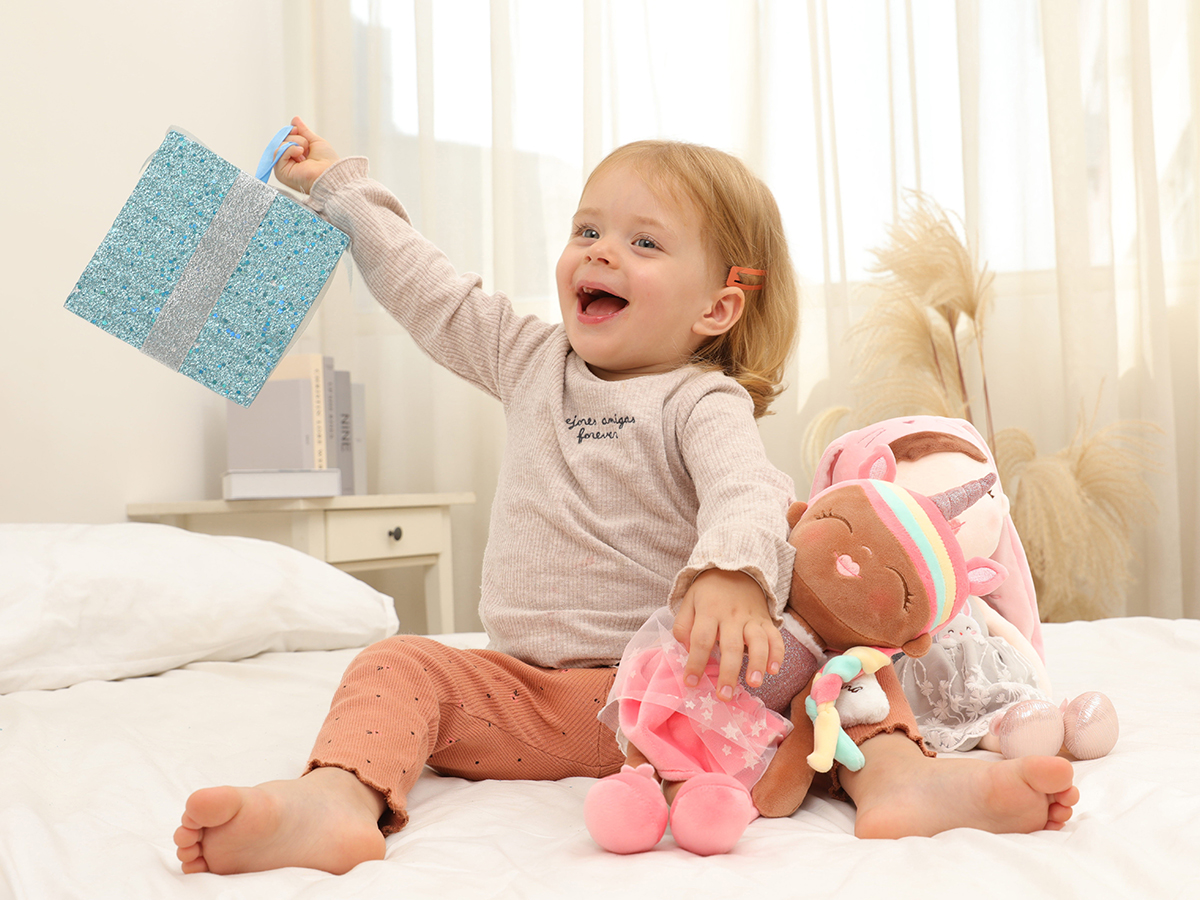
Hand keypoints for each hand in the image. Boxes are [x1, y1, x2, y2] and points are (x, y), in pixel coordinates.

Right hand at [273, 116, 339, 193]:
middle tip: (306, 147)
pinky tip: (300, 153)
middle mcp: (288, 162)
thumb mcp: (314, 141)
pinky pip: (278, 152)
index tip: (299, 130)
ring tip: (305, 152)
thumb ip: (303, 131)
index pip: (286, 138)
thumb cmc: (327, 162)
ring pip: (280, 145)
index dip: (291, 132)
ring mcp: (283, 168)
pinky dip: (290, 149)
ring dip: (295, 143)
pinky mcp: (280, 172)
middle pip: (282, 140)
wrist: (330, 173)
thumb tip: (295, 119)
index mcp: (296, 157)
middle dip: (296, 138)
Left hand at [672, 569, 783, 700]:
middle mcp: (731, 616)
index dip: (695, 663)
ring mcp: (751, 618)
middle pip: (730, 646)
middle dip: (728, 673)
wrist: (735, 568)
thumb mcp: (688, 602)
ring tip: (754, 683)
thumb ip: (683, 625)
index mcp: (709, 611)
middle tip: (724, 696)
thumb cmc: (708, 593)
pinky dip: (777, 653)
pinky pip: (775, 637)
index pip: (701, 639)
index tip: (691, 683)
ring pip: (757, 642)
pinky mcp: (766, 620)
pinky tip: (774, 670)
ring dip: (757, 663)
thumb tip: (686, 650)